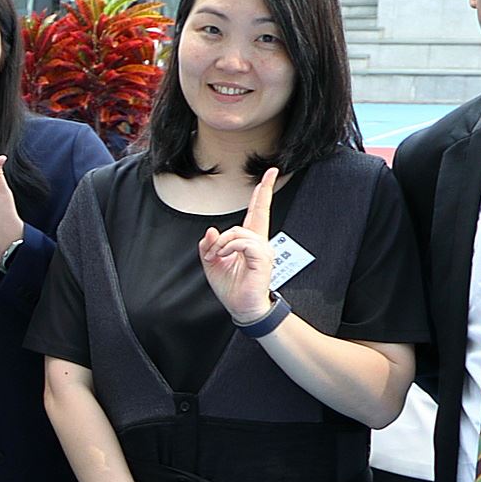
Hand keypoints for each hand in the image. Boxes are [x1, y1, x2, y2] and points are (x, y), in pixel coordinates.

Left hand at [195, 167, 279, 323]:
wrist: (241, 308)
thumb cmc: (231, 288)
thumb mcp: (212, 264)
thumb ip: (209, 246)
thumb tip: (211, 230)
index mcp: (248, 241)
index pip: (256, 212)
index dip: (262, 194)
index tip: (269, 175)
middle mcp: (259, 242)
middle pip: (259, 211)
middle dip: (265, 191)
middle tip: (271, 174)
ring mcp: (263, 249)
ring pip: (238, 231)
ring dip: (222, 243)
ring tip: (217, 256)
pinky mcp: (262, 257)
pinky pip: (243, 243)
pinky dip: (229, 248)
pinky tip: (225, 256)